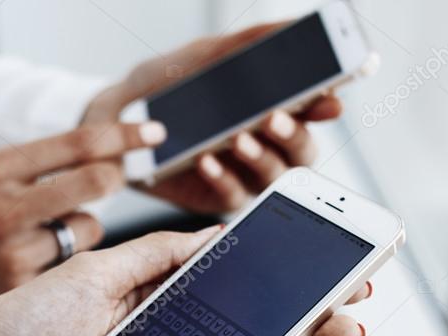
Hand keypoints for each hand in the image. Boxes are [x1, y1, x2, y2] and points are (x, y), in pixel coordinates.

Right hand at [0, 121, 166, 319]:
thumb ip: (34, 165)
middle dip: (116, 178)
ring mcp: (15, 248)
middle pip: (99, 181)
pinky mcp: (23, 284)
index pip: (79, 142)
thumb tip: (103, 150)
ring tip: (46, 234)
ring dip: (83, 227)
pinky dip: (66, 259)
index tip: (155, 131)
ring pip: (90, 227)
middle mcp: (5, 205)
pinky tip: (33, 263)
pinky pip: (72, 263)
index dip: (126, 134)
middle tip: (113, 180)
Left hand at [83, 22, 342, 214]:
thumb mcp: (205, 56)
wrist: (119, 122)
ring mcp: (247, 175)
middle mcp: (268, 145)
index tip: (328, 99)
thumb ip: (249, 42)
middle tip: (273, 116)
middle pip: (303, 152)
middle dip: (293, 134)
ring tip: (238, 138)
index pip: (314, 112)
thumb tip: (290, 24)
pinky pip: (233, 195)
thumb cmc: (167, 87)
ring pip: (274, 178)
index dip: (325, 107)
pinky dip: (222, 177)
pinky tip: (207, 161)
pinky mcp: (220, 198)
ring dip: (260, 157)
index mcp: (275, 109)